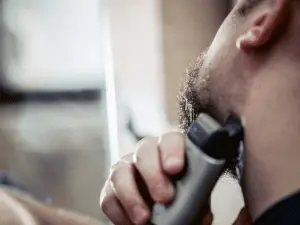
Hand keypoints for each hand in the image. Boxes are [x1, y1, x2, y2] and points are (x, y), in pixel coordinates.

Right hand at [100, 132, 251, 224]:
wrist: (162, 209)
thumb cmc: (181, 199)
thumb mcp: (195, 199)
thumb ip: (198, 201)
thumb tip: (202, 214)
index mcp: (170, 151)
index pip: (170, 140)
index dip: (172, 151)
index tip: (175, 168)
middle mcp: (146, 155)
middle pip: (144, 151)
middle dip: (153, 174)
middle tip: (164, 197)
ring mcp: (126, 169)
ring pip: (120, 172)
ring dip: (131, 196)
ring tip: (143, 218)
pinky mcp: (111, 189)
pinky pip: (108, 196)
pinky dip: (119, 212)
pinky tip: (131, 223)